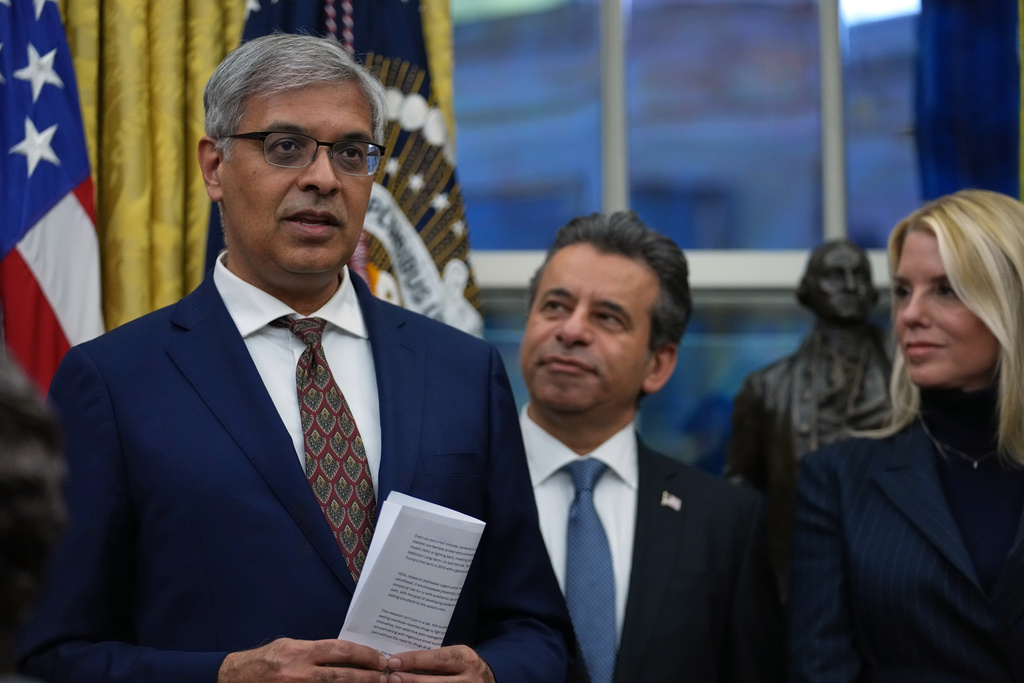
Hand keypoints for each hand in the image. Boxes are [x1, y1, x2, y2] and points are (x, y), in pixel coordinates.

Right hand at [218, 637, 387, 681]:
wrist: (235, 678)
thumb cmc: (266, 660)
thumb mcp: (291, 647)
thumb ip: (316, 652)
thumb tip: (347, 655)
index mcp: (299, 652)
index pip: (341, 651)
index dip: (364, 655)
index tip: (379, 660)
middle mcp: (298, 671)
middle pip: (342, 675)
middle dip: (367, 677)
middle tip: (384, 678)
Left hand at [385, 645, 493, 682]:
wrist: (486, 681)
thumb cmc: (463, 666)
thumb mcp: (456, 656)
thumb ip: (436, 658)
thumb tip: (404, 660)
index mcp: (465, 659)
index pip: (438, 659)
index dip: (415, 661)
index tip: (395, 661)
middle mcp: (468, 679)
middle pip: (436, 682)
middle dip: (412, 680)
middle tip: (392, 678)